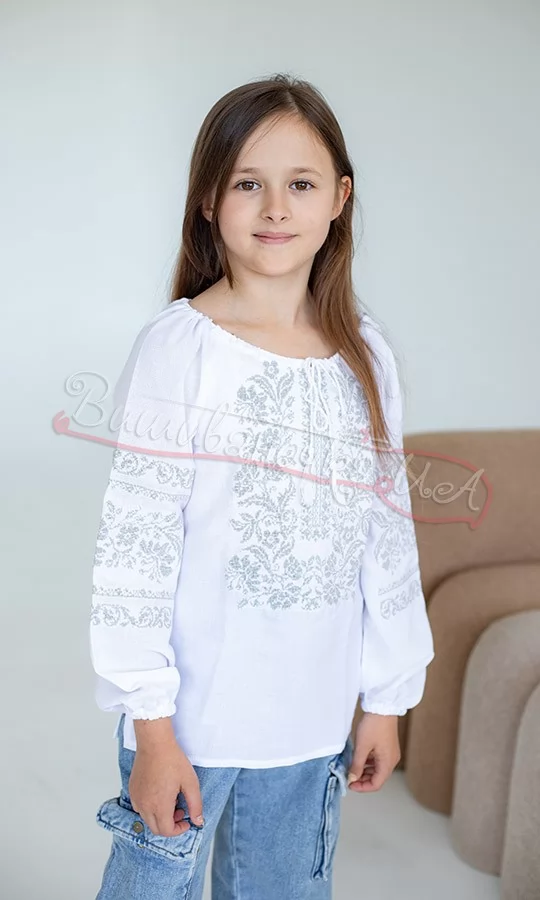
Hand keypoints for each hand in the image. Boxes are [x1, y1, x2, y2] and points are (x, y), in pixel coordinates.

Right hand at [129, 720, 203, 836]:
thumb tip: (198, 822)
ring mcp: (136, 798)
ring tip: (171, 800)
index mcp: (159, 806)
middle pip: (156, 829)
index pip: (167, 831)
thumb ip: (196, 805)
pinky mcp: (132, 790)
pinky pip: (140, 807)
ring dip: (160, 816)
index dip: (179, 830)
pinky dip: (150, 808)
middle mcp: (144, 805)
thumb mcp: (190, 782)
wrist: (155, 743)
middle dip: (170, 825)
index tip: (187, 820)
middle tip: (181, 810)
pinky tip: (159, 793)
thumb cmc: (173, 760)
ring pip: (147, 819)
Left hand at [347, 712, 400, 792]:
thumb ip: (357, 765)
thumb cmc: (375, 724)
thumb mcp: (362, 747)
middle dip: (363, 780)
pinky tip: (358, 758)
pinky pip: (377, 760)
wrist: (382, 706)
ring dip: (365, 771)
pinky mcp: (387, 746)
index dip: (362, 787)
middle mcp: (391, 760)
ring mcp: (390, 753)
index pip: (376, 784)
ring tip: (352, 767)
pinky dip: (368, 762)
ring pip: (377, 769)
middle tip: (349, 777)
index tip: (350, 784)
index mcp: (388, 763)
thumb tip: (352, 778)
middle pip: (377, 778)